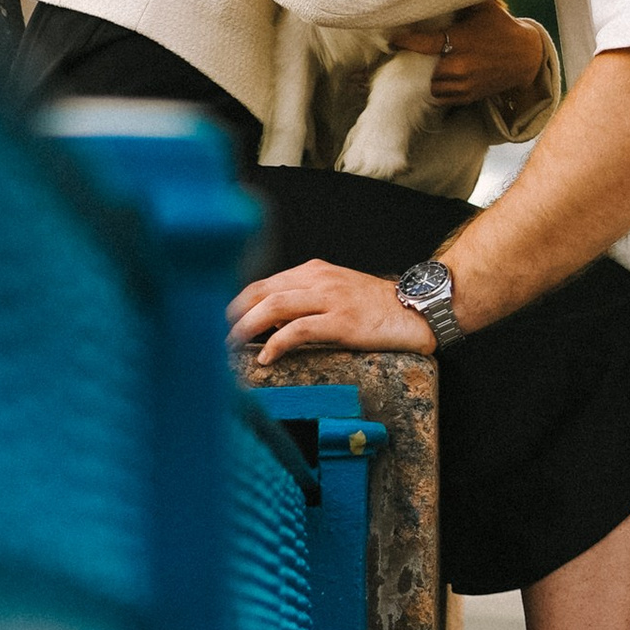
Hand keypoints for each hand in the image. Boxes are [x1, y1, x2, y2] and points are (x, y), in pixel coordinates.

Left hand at [229, 259, 434, 362]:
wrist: (418, 309)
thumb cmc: (377, 308)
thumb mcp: (337, 295)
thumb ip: (306, 303)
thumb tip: (271, 324)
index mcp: (313, 272)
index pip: (262, 284)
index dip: (235, 303)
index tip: (217, 323)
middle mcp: (317, 280)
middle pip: (260, 292)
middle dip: (231, 314)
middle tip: (211, 336)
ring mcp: (330, 299)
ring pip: (274, 307)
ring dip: (245, 327)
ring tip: (228, 346)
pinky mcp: (342, 321)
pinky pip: (299, 330)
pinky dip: (276, 343)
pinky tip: (265, 357)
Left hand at [388, 0, 547, 104]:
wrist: (526, 58)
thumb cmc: (501, 28)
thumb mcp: (484, 8)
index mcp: (461, 40)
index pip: (424, 43)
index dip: (405, 41)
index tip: (393, 39)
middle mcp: (460, 65)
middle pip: (424, 68)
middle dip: (418, 62)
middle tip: (411, 54)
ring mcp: (464, 83)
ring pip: (431, 86)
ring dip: (428, 77)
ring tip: (427, 66)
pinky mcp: (468, 96)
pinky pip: (442, 97)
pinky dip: (439, 89)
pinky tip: (441, 77)